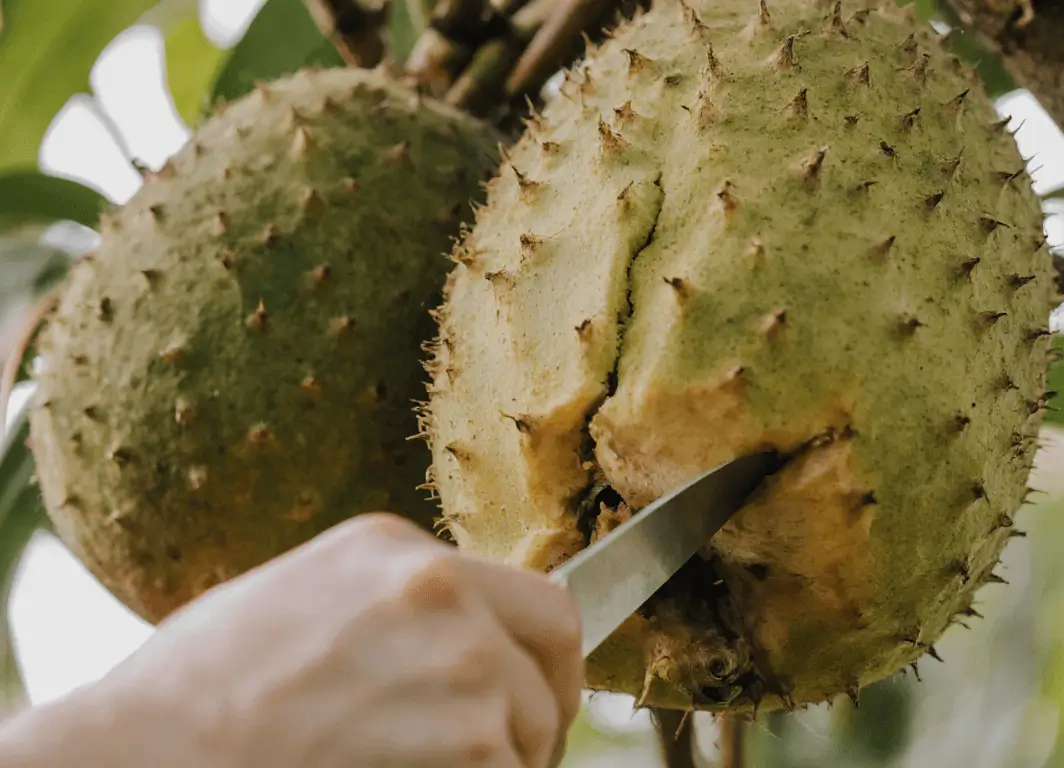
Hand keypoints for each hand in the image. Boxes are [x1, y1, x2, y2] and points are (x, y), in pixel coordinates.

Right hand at [65, 513, 583, 766]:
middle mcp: (443, 595)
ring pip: (529, 737)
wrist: (140, 754)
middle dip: (540, 715)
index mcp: (399, 552)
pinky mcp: (471, 749)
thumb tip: (465, 634)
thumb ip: (396, 606)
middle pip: (554, 663)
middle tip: (504, 754)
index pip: (539, 601)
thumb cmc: (196, 693)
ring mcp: (464, 670)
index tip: (534, 692)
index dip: (544, 659)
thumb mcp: (303, 598)